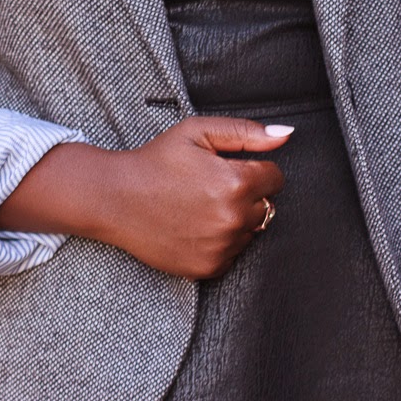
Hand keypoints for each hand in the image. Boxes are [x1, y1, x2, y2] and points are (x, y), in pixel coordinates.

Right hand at [94, 116, 290, 278]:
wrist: (115, 198)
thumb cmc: (155, 162)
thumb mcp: (198, 132)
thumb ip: (247, 132)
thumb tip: (285, 135)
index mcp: (236, 183)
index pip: (276, 179)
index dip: (255, 170)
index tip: (229, 168)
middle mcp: (233, 219)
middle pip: (266, 206)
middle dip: (247, 195)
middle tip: (210, 186)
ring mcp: (221, 247)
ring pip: (250, 231)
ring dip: (235, 219)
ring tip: (200, 205)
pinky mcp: (208, 267)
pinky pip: (233, 254)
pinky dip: (221, 242)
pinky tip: (195, 226)